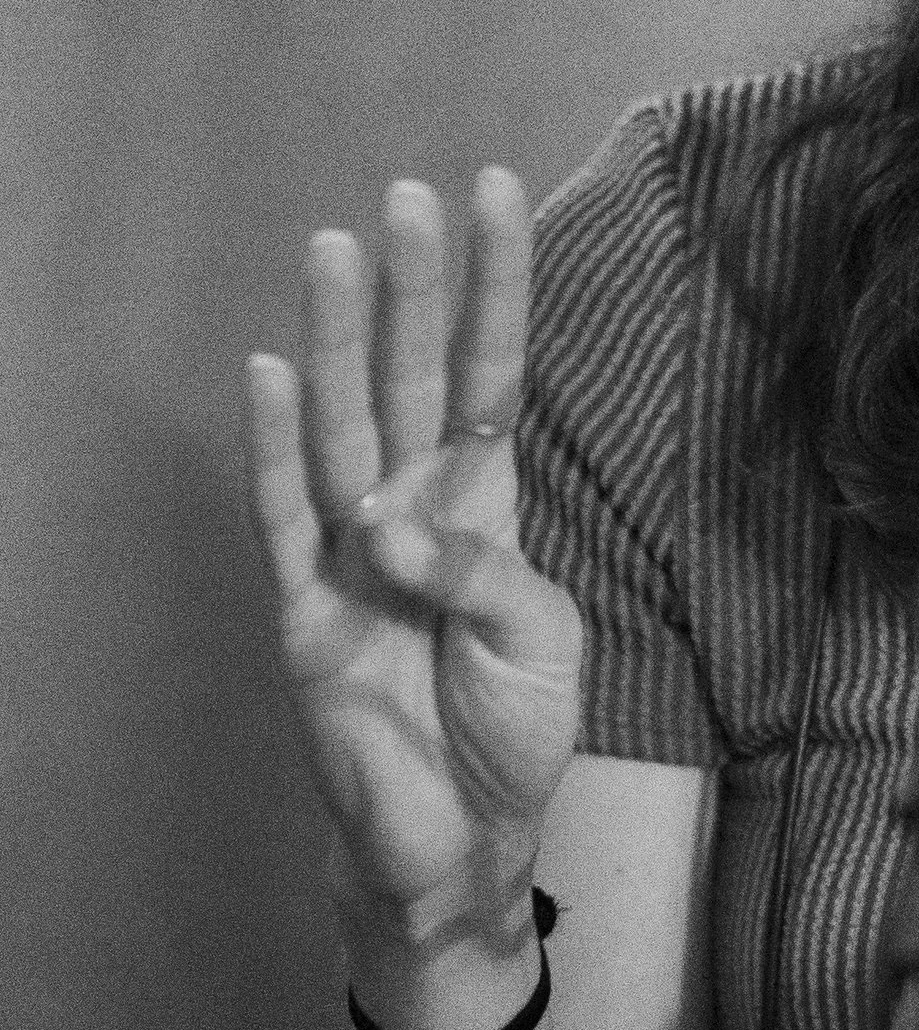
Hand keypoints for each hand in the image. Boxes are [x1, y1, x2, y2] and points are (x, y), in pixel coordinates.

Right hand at [245, 171, 580, 945]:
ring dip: (338, 338)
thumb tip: (392, 530)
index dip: (493, 284)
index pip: (492, 370)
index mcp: (488, 502)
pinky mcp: (304, 608)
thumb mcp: (542, 640)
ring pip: (343, 423)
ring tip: (334, 248)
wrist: (458, 838)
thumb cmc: (509, 731)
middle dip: (411, 287)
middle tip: (406, 195)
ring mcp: (353, 551)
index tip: (495, 191)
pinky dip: (273, 446)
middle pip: (413, 375)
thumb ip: (489, 574)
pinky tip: (266, 372)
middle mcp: (416, 506)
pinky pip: (283, 515)